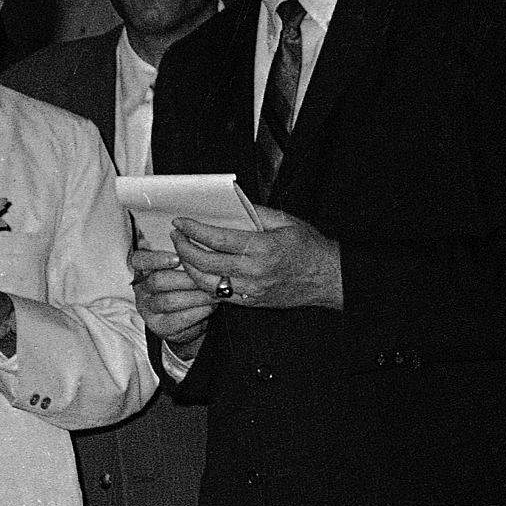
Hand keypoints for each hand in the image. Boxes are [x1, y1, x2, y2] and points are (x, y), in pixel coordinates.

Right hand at [131, 245, 216, 351]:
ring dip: (196, 295)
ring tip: (215, 292)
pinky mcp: (160, 327)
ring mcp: (149, 310)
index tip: (177, 259)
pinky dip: (198, 311)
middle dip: (186, 279)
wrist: (194, 321)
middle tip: (209, 277)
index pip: (140, 260)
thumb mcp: (186, 269)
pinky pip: (178, 318)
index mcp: (145, 270)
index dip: (156, 259)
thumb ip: (187, 256)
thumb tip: (199, 245)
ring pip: (168, 300)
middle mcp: (142, 290)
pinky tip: (211, 306)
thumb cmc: (191, 288)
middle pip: (157, 281)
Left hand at [169, 203, 341, 312]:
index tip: (181, 222)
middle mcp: (254, 271)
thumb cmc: (310, 248)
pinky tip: (197, 271)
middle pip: (205, 262)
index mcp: (263, 248)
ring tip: (183, 253)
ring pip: (205, 282)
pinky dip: (202, 283)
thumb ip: (257, 212)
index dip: (194, 230)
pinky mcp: (249, 302)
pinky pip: (217, 295)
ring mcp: (250, 289)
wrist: (328, 278)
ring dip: (188, 267)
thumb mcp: (286, 221)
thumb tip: (232, 204)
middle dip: (184, 247)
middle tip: (177, 236)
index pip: (217, 239)